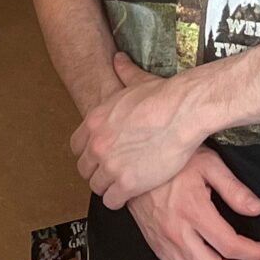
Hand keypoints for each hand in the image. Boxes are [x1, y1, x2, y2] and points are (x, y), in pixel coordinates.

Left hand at [73, 51, 206, 207]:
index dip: (89, 153)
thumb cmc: (164, 96)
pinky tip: (130, 194)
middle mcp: (97, 144)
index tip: (101, 157)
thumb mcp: (137, 81)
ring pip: (97, 187)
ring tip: (122, 185)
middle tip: (113, 173)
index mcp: (94, 121)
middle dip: (97, 172)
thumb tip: (118, 58)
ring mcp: (110, 165)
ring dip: (108, 187)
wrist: (183, 111)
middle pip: (84, 169)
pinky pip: (112, 200)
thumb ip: (123, 72)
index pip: (76, 147)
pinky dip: (119, 200)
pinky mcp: (127, 183)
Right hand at [127, 152, 259, 259]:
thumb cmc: (173, 160)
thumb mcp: (208, 163)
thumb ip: (234, 188)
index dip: (254, 253)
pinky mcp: (156, 247)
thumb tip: (258, 209)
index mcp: (192, 211)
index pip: (230, 245)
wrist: (133, 165)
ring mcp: (164, 243)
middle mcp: (177, 233)